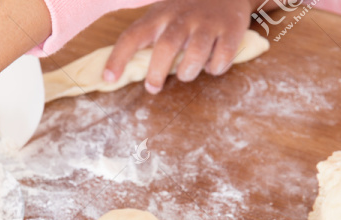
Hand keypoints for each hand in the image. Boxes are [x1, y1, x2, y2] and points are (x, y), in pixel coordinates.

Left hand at [104, 0, 258, 93]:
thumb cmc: (185, 11)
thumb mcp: (161, 16)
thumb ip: (144, 39)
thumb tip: (118, 73)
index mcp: (159, 16)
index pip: (132, 36)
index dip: (118, 57)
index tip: (109, 78)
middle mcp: (182, 18)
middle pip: (166, 46)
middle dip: (157, 71)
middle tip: (153, 87)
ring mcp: (208, 23)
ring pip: (195, 53)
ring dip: (188, 72)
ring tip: (187, 73)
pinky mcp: (231, 29)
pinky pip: (222, 57)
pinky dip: (215, 68)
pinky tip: (211, 65)